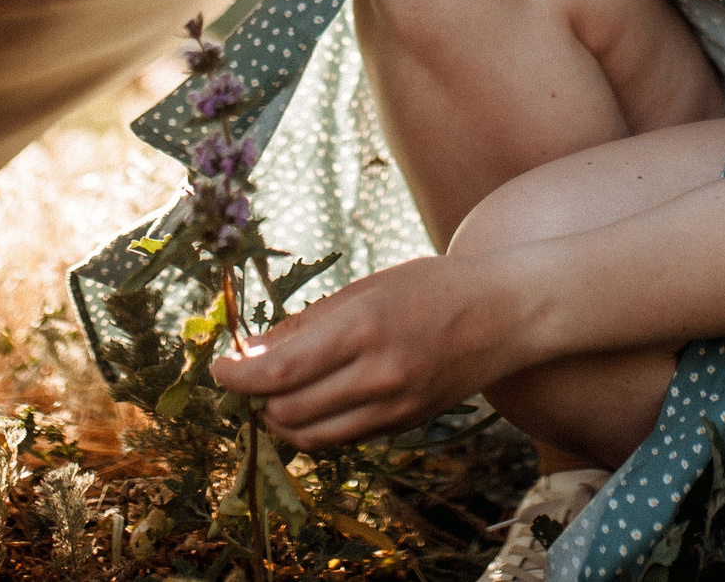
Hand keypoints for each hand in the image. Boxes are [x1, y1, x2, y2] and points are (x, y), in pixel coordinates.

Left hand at [210, 257, 533, 449]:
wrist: (506, 315)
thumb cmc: (435, 287)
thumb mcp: (368, 287)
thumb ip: (309, 322)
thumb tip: (253, 349)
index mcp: (365, 329)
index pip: (278, 372)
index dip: (235, 375)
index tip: (217, 366)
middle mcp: (379, 376)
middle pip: (286, 410)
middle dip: (254, 395)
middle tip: (246, 371)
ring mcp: (394, 408)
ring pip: (309, 436)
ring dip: (279, 417)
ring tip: (274, 389)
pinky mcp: (404, 425)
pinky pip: (341, 438)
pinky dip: (314, 424)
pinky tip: (312, 397)